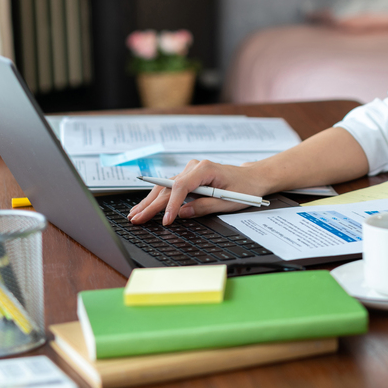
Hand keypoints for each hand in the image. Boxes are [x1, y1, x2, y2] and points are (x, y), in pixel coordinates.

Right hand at [128, 158, 268, 224]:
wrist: (253, 178)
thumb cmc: (245, 188)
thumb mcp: (228, 202)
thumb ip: (204, 207)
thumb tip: (182, 213)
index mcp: (205, 169)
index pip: (181, 186)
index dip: (171, 204)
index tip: (165, 220)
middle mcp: (195, 167)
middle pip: (168, 187)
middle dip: (152, 204)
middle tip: (137, 219)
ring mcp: (191, 171)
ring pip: (165, 187)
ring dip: (149, 201)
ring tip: (135, 214)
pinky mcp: (189, 177)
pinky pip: (170, 188)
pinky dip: (157, 198)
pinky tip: (145, 206)